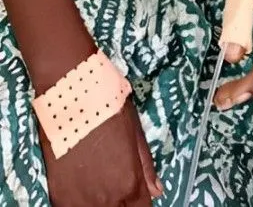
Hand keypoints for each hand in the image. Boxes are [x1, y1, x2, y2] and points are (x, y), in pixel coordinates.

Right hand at [40, 97, 162, 206]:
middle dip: (123, 205)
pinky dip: (80, 203)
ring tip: (99, 185)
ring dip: (102, 205)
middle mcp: (107, 199)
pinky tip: (82, 189)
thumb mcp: (134, 130)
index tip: (137, 196)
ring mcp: (81, 200)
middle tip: (118, 186)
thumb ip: (145, 166)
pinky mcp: (59, 196)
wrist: (70, 93)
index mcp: (130, 183)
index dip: (141, 203)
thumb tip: (157, 189)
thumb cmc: (107, 105)